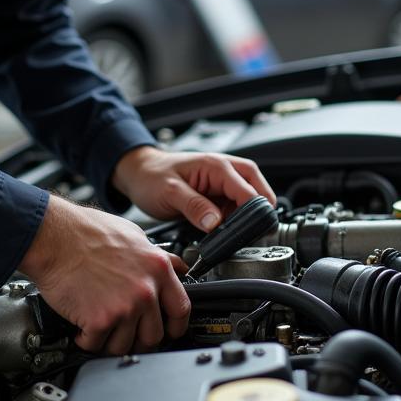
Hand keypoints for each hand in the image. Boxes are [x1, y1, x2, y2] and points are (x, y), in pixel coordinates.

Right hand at [20, 193, 190, 354]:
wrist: (53, 236)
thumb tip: (177, 266)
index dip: (176, 326)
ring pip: (125, 346)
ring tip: (100, 327)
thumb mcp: (134, 235)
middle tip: (124, 332)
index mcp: (157, 268)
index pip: (182, 310)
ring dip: (110, 341)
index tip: (169, 331)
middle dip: (138, 339)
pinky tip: (82, 326)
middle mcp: (145, 289)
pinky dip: (86, 339)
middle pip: (154, 335)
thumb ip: (158, 255)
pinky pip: (97, 345)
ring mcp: (125, 307)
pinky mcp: (100, 320)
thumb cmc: (86, 232)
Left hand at [111, 146, 275, 232]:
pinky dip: (237, 219)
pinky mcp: (217, 193)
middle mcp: (224, 170)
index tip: (251, 232)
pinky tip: (227, 231)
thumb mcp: (169, 192)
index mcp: (216, 166)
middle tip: (257, 233)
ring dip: (248, 216)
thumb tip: (215, 223)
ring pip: (250, 198)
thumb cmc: (151, 176)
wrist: (138, 173)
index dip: (254, 212)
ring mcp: (222, 182)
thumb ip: (194, 207)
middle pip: (258, 189)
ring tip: (238, 234)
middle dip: (261, 211)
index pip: (248, 189)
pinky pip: (236, 206)